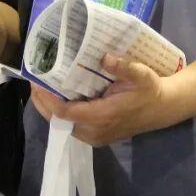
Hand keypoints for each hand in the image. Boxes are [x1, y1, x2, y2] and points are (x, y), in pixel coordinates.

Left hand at [31, 54, 179, 146]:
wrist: (162, 109)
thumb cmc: (150, 90)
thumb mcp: (141, 74)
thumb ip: (123, 67)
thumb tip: (105, 57)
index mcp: (103, 116)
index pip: (66, 113)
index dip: (48, 99)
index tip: (37, 82)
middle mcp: (95, 131)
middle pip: (59, 121)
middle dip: (43, 102)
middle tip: (33, 81)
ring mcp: (95, 137)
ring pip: (63, 125)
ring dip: (49, 108)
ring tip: (40, 86)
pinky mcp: (96, 137)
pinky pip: (71, 127)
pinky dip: (60, 113)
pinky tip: (55, 96)